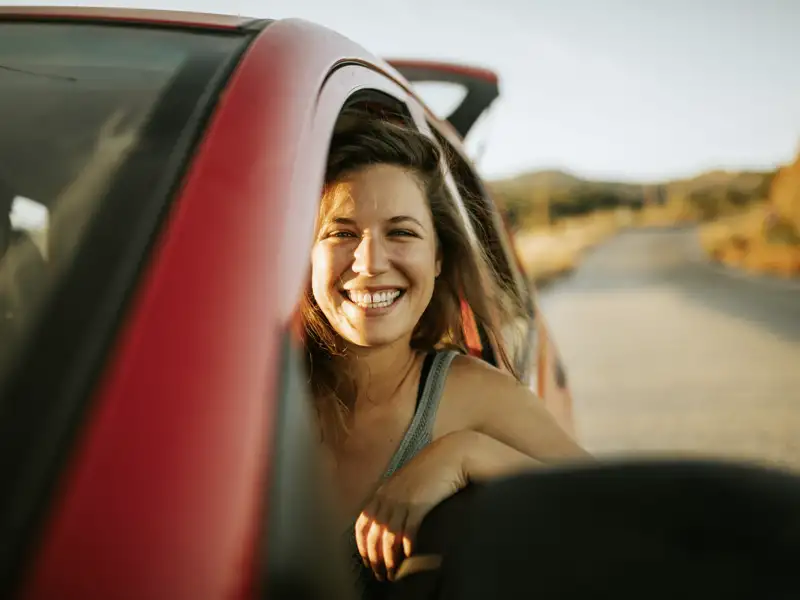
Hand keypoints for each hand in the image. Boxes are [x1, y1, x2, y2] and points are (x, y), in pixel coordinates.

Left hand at [354, 431, 471, 581]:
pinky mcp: (419, 504)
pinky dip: (406, 546)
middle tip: (380, 574)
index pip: (362, 523)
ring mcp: (403, 500)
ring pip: (388, 537)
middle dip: (373, 557)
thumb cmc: (431, 469)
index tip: (368, 560)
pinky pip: (408, 530)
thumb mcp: (406, 483)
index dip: (362, 545)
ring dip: (388, 558)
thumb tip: (391, 520)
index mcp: (382, 491)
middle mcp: (388, 496)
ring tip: (393, 572)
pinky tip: (408, 555)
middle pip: (372, 534)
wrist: (451, 455)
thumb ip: (395, 498)